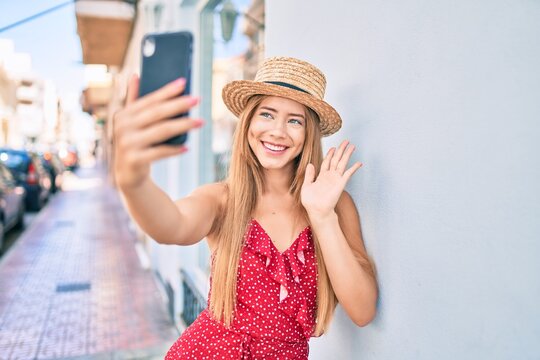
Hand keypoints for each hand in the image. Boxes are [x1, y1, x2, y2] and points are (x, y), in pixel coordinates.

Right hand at [114, 75, 202, 189]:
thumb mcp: (130, 122)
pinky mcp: (135, 160)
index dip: (167, 90)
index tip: (184, 82)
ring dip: (183, 125)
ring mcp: (127, 144)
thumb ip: (133, 100)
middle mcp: (123, 127)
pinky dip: (175, 149)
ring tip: (200, 122)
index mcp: (123, 114)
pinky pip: (160, 152)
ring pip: (162, 131)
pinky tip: (187, 147)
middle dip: (179, 105)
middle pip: (157, 113)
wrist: (128, 174)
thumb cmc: (135, 142)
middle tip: (197, 99)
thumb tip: (135, 75)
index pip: (149, 99)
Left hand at [301, 140, 361, 218]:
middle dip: (341, 150)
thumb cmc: (311, 201)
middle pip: (336, 159)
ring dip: (347, 154)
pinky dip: (354, 168)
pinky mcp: (340, 183)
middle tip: (346, 141)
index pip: (327, 162)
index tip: (333, 147)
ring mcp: (336, 179)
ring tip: (352, 146)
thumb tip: (310, 164)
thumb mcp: (306, 186)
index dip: (330, 154)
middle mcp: (330, 176)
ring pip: (342, 163)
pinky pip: (348, 174)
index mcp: (321, 176)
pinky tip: (359, 163)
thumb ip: (309, 175)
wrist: (317, 211)